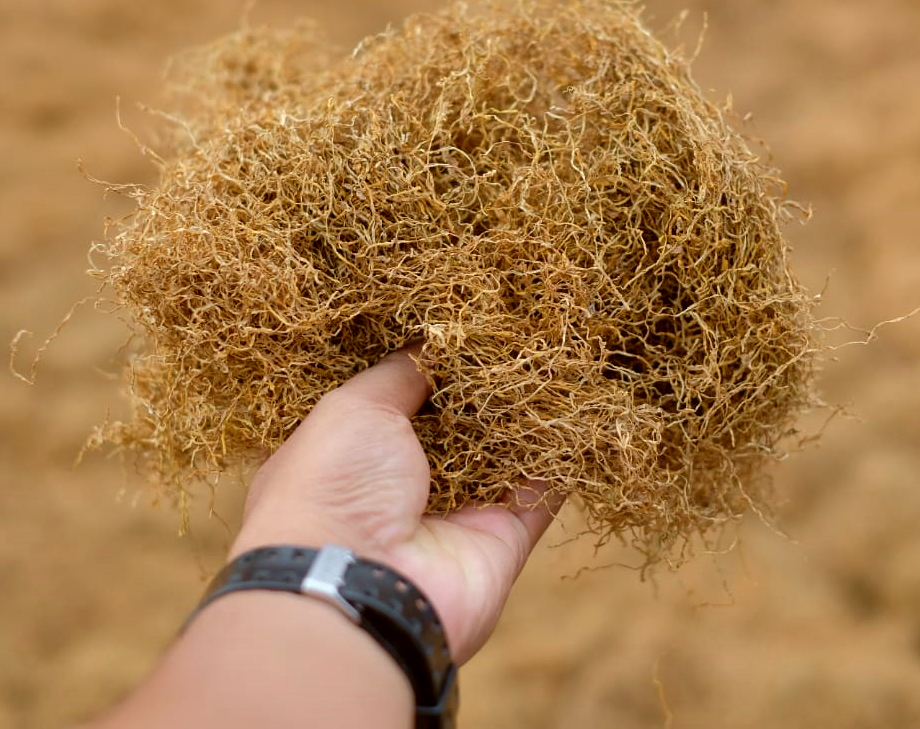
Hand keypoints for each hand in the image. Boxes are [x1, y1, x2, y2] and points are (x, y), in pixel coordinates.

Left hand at [231, 345, 561, 663]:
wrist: (361, 592)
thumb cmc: (334, 488)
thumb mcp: (355, 409)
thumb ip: (399, 373)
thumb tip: (434, 340)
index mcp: (352, 455)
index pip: (397, 401)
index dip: (429, 366)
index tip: (465, 327)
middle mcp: (401, 487)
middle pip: (455, 427)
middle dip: (485, 389)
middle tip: (523, 335)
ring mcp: (454, 514)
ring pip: (503, 456)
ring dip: (529, 416)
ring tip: (561, 358)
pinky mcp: (502, 539)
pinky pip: (542, 491)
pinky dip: (563, 456)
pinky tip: (584, 409)